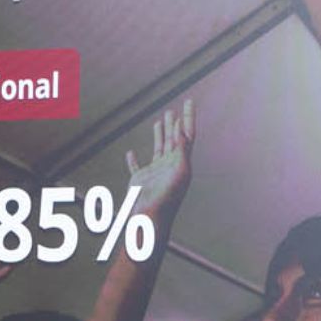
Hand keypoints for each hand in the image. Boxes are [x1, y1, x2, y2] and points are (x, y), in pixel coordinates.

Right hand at [124, 99, 195, 221]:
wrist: (150, 219)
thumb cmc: (167, 198)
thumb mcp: (179, 172)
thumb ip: (181, 150)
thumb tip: (182, 130)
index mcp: (182, 163)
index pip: (187, 135)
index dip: (188, 118)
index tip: (189, 101)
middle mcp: (170, 167)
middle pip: (174, 140)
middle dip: (174, 123)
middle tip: (173, 109)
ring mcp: (155, 174)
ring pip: (158, 149)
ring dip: (159, 134)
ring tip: (160, 121)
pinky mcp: (140, 182)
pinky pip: (136, 167)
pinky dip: (133, 160)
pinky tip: (130, 153)